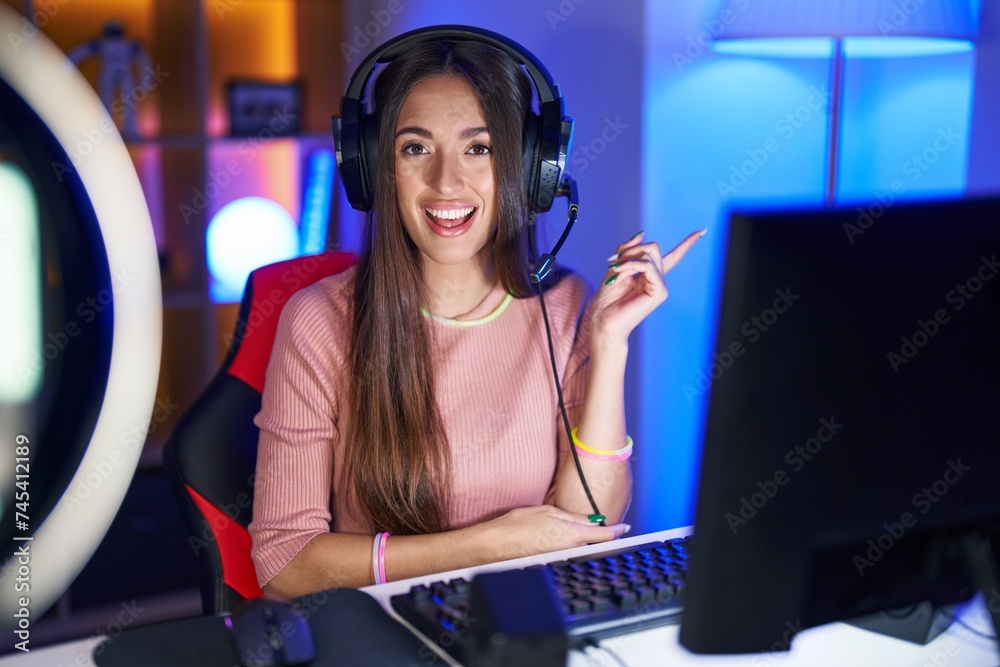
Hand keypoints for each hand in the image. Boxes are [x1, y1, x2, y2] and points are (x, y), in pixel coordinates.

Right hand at [473, 506, 629, 561]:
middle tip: (607, 527)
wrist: (495, 546)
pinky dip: (574, 547)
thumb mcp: (548, 512)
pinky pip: (570, 553)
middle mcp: (570, 550)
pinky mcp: (551, 562)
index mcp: (573, 535)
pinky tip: (567, 540)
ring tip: (588, 531)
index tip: (625, 527)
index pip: (603, 534)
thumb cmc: (517, 526)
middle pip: (595, 544)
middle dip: (603, 536)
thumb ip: (573, 517)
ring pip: (583, 549)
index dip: (616, 531)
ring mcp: (561, 558)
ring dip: (588, 542)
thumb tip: (591, 521)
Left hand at [591, 229, 704, 343]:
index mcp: (650, 275)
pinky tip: (619, 275)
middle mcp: (658, 279)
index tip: (702, 231)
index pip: (674, 256)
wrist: (604, 319)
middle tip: (613, 262)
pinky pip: (647, 266)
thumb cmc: (607, 298)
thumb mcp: (615, 267)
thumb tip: (642, 234)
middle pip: (653, 248)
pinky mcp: (660, 292)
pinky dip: (630, 266)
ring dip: (627, 260)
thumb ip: (628, 251)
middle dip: (631, 250)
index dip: (688, 243)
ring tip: (614, 272)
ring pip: (649, 255)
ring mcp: (661, 286)